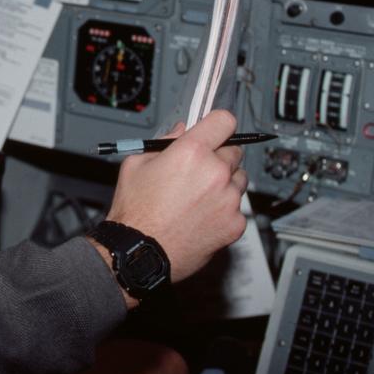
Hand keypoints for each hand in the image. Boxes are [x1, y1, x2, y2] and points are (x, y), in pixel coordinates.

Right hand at [100, 110, 246, 295]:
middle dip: (218, 157)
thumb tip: (181, 132)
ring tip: (199, 197)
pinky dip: (224, 210)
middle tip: (199, 171)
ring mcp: (228, 199)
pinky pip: (237, 208)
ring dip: (225, 183)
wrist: (140, 252)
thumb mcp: (137, 164)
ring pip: (239, 180)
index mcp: (191, 152)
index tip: (215, 130)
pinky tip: (202, 216)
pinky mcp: (235, 223)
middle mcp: (215, 172)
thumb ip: (164, 142)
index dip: (218, 124)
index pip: (224, 121)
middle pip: (234, 151)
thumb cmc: (135, 211)